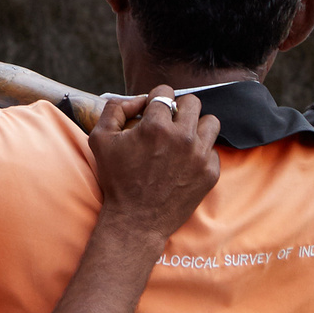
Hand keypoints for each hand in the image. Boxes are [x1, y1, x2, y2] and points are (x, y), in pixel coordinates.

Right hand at [87, 87, 221, 256]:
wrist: (137, 220)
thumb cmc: (116, 179)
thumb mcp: (100, 140)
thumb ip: (114, 109)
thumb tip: (137, 100)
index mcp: (156, 126)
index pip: (165, 92)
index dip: (155, 98)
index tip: (152, 110)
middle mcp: (182, 137)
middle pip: (193, 102)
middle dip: (178, 108)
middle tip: (168, 122)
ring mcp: (200, 155)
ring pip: (211, 122)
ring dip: (196, 125)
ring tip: (182, 137)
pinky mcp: (211, 172)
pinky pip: (213, 149)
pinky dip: (200, 151)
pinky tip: (184, 161)